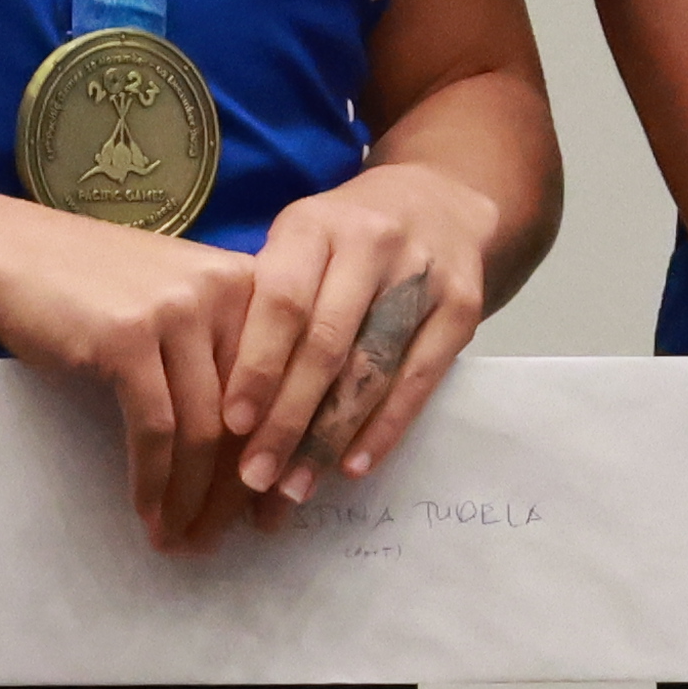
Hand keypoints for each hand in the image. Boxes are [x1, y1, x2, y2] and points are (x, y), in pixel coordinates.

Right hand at [0, 196, 266, 547]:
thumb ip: (220, 357)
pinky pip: (155, 430)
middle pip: (250, 413)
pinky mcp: (129, 337)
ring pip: (205, 430)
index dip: (277, 457)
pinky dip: (153, 481)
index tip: (263, 509)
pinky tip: (148, 512)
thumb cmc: (93, 288)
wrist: (9, 253)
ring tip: (180, 539)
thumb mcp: (176, 306)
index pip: (283, 385)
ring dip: (192, 498)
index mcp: (251, 282)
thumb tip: (252, 453)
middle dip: (234, 491)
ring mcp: (178, 310)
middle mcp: (227, 290)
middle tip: (218, 539)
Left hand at [226, 163, 498, 504]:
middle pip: (326, 344)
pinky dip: (385, 428)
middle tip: (255, 478)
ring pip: (372, 369)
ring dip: (330, 437)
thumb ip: (263, 305)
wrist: (441, 200)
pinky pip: (420, 379)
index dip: (257, 366)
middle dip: (287, 419)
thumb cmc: (344, 238)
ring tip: (295, 488)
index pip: (281, 301)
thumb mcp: (297, 245)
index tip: (230, 425)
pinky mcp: (464, 305)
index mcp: (314, 224)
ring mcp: (423, 273)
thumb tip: (223, 408)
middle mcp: (371, 242)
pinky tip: (353, 466)